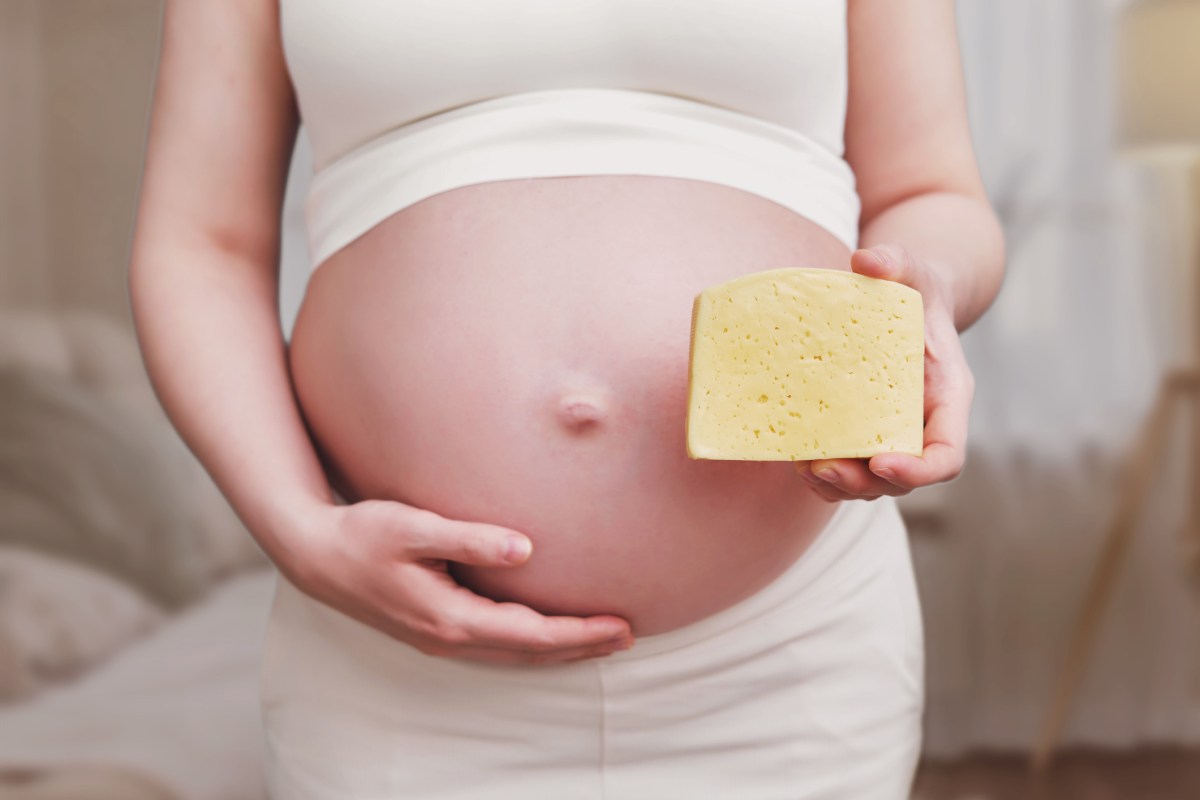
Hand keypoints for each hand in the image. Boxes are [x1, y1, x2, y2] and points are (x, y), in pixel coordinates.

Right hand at [277, 498, 633, 664]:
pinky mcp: (436, 628)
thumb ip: (470, 539)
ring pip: (513, 653)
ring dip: (559, 649)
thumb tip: (526, 548)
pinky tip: (544, 632)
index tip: (620, 625)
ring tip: (599, 639)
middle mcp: (450, 637)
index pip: (531, 634)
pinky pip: (496, 645)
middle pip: (530, 652)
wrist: (315, 556)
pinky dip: (530, 644)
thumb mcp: (413, 528)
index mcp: (451, 617)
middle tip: (627, 636)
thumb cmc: (362, 535)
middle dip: (580, 646)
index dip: (579, 632)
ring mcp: (441, 638)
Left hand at [794, 244, 974, 500]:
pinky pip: (847, 467)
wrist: (908, 298)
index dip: (919, 470)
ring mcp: (891, 432)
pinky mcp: (862, 431)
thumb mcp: (912, 269)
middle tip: (824, 467)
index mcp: (946, 396)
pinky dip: (822, 474)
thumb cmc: (915, 287)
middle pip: (903, 478)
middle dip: (864, 483)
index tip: (883, 463)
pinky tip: (795, 458)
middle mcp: (922, 424)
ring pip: (871, 482)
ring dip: (838, 485)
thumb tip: (865, 260)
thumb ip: (896, 262)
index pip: (946, 453)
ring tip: (806, 468)